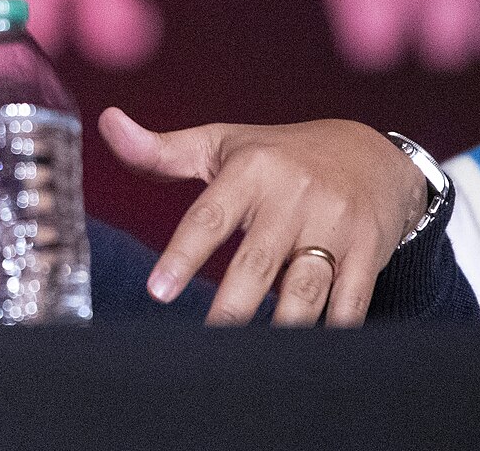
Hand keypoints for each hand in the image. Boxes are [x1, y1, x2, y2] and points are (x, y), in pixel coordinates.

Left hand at [99, 107, 425, 326]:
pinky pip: (351, 299)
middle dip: (232, 304)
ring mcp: (336, 225)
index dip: (183, 256)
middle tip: (206, 339)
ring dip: (282, 324)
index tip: (159, 292)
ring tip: (252, 356)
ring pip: (305, 287)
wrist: (373, 156)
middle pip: (258, 261)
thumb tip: (106, 122)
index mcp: (252, 171)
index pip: (209, 217)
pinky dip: (333, 328)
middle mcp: (294, 197)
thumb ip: (160, 149)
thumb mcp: (221, 143)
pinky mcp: (369, 252)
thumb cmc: (279, 154)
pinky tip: (308, 353)